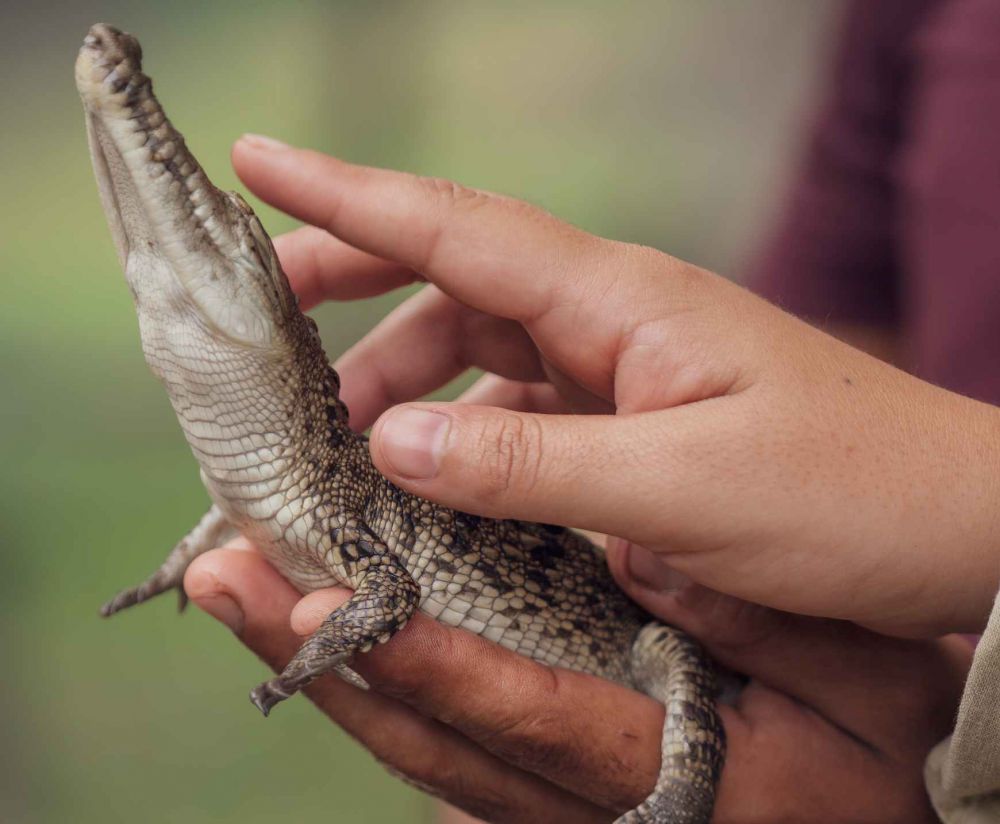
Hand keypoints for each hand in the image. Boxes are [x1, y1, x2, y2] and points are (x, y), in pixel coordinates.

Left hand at [185, 544, 970, 822]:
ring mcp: (552, 799)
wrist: (874, 816)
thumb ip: (762, 627)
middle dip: (328, 656)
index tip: (341, 607)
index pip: (532, 714)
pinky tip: (325, 626)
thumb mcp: (864, 685)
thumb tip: (641, 555)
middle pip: (434, 735)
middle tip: (234, 581)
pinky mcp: (542, 782)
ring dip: (328, 662)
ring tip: (246, 589)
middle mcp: (585, 801)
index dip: (433, 664)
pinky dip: (376, 680)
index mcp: (669, 772)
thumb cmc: (877, 749)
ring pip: (419, 741)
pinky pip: (443, 740)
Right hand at [230, 135, 999, 637]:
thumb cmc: (852, 494)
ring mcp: (624, 368)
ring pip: (481, 349)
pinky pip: (523, 411)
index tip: (256, 159)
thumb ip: (534, 467)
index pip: (457, 226)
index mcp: (621, 299)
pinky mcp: (636, 421)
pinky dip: (465, 434)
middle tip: (269, 325)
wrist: (959, 527)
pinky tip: (436, 476)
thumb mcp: (686, 488)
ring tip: (347, 439)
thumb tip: (394, 442)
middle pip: (454, 276)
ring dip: (407, 379)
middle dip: (353, 286)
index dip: (347, 195)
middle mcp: (613, 317)